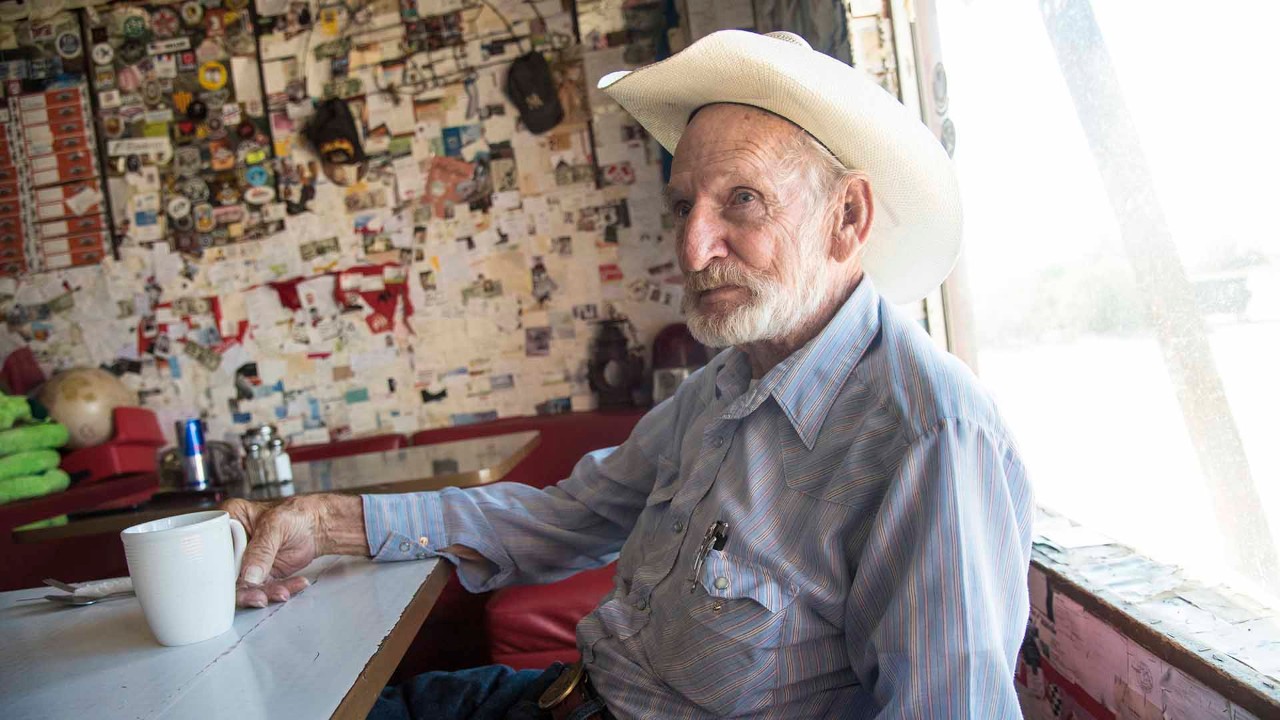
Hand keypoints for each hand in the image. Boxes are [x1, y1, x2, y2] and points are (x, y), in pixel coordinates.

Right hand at [221, 494, 366, 607]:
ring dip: (264, 593)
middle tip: (259, 596)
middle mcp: (232, 544)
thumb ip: (262, 550)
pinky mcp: (260, 574)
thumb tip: (249, 576)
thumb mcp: (276, 525)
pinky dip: (280, 589)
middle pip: (226, 572)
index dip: (218, 568)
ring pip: (245, 585)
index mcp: (227, 521)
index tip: (234, 582)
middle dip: (244, 588)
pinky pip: (265, 588)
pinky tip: (295, 585)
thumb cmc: (295, 513)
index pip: (213, 549)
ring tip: (282, 592)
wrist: (317, 524)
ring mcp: (245, 560)